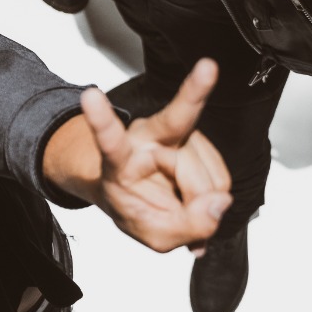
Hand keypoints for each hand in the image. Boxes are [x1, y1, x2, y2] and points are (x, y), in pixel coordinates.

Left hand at [43, 60, 231, 252]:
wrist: (140, 195)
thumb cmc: (137, 207)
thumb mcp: (152, 233)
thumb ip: (186, 226)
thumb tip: (220, 202)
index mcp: (119, 161)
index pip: (110, 142)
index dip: (101, 120)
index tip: (91, 95)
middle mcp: (145, 137)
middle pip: (175, 122)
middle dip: (194, 94)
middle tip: (206, 78)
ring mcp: (172, 134)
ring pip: (206, 173)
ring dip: (203, 198)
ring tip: (182, 204)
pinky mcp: (195, 138)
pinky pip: (219, 175)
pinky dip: (214, 194)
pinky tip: (196, 197)